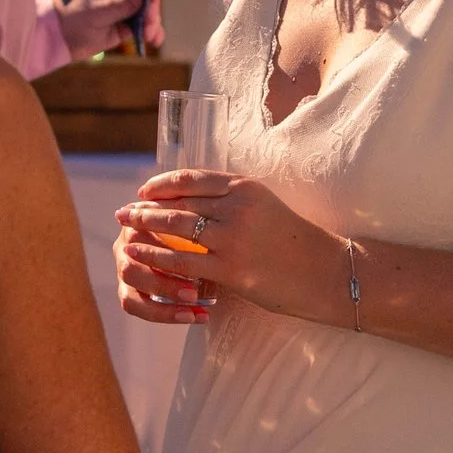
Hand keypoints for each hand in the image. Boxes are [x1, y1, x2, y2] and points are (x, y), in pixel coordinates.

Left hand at [54, 0, 165, 61]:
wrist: (59, 40)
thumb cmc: (70, 19)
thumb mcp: (93, 12)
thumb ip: (117, 5)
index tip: (149, 1)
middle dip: (151, 9)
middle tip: (149, 24)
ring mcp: (123, 6)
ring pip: (147, 10)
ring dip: (153, 22)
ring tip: (150, 37)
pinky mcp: (125, 23)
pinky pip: (144, 25)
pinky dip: (151, 31)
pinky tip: (154, 40)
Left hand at [115, 170, 345, 324]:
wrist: (328, 272)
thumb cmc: (296, 242)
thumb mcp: (266, 206)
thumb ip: (232, 203)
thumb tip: (192, 204)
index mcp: (245, 187)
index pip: (192, 179)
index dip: (162, 184)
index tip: (143, 190)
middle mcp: (237, 207)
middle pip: (179, 202)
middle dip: (146, 208)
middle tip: (123, 212)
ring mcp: (234, 238)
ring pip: (177, 228)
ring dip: (146, 230)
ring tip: (126, 233)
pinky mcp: (232, 269)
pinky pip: (184, 260)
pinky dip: (158, 257)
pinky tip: (142, 257)